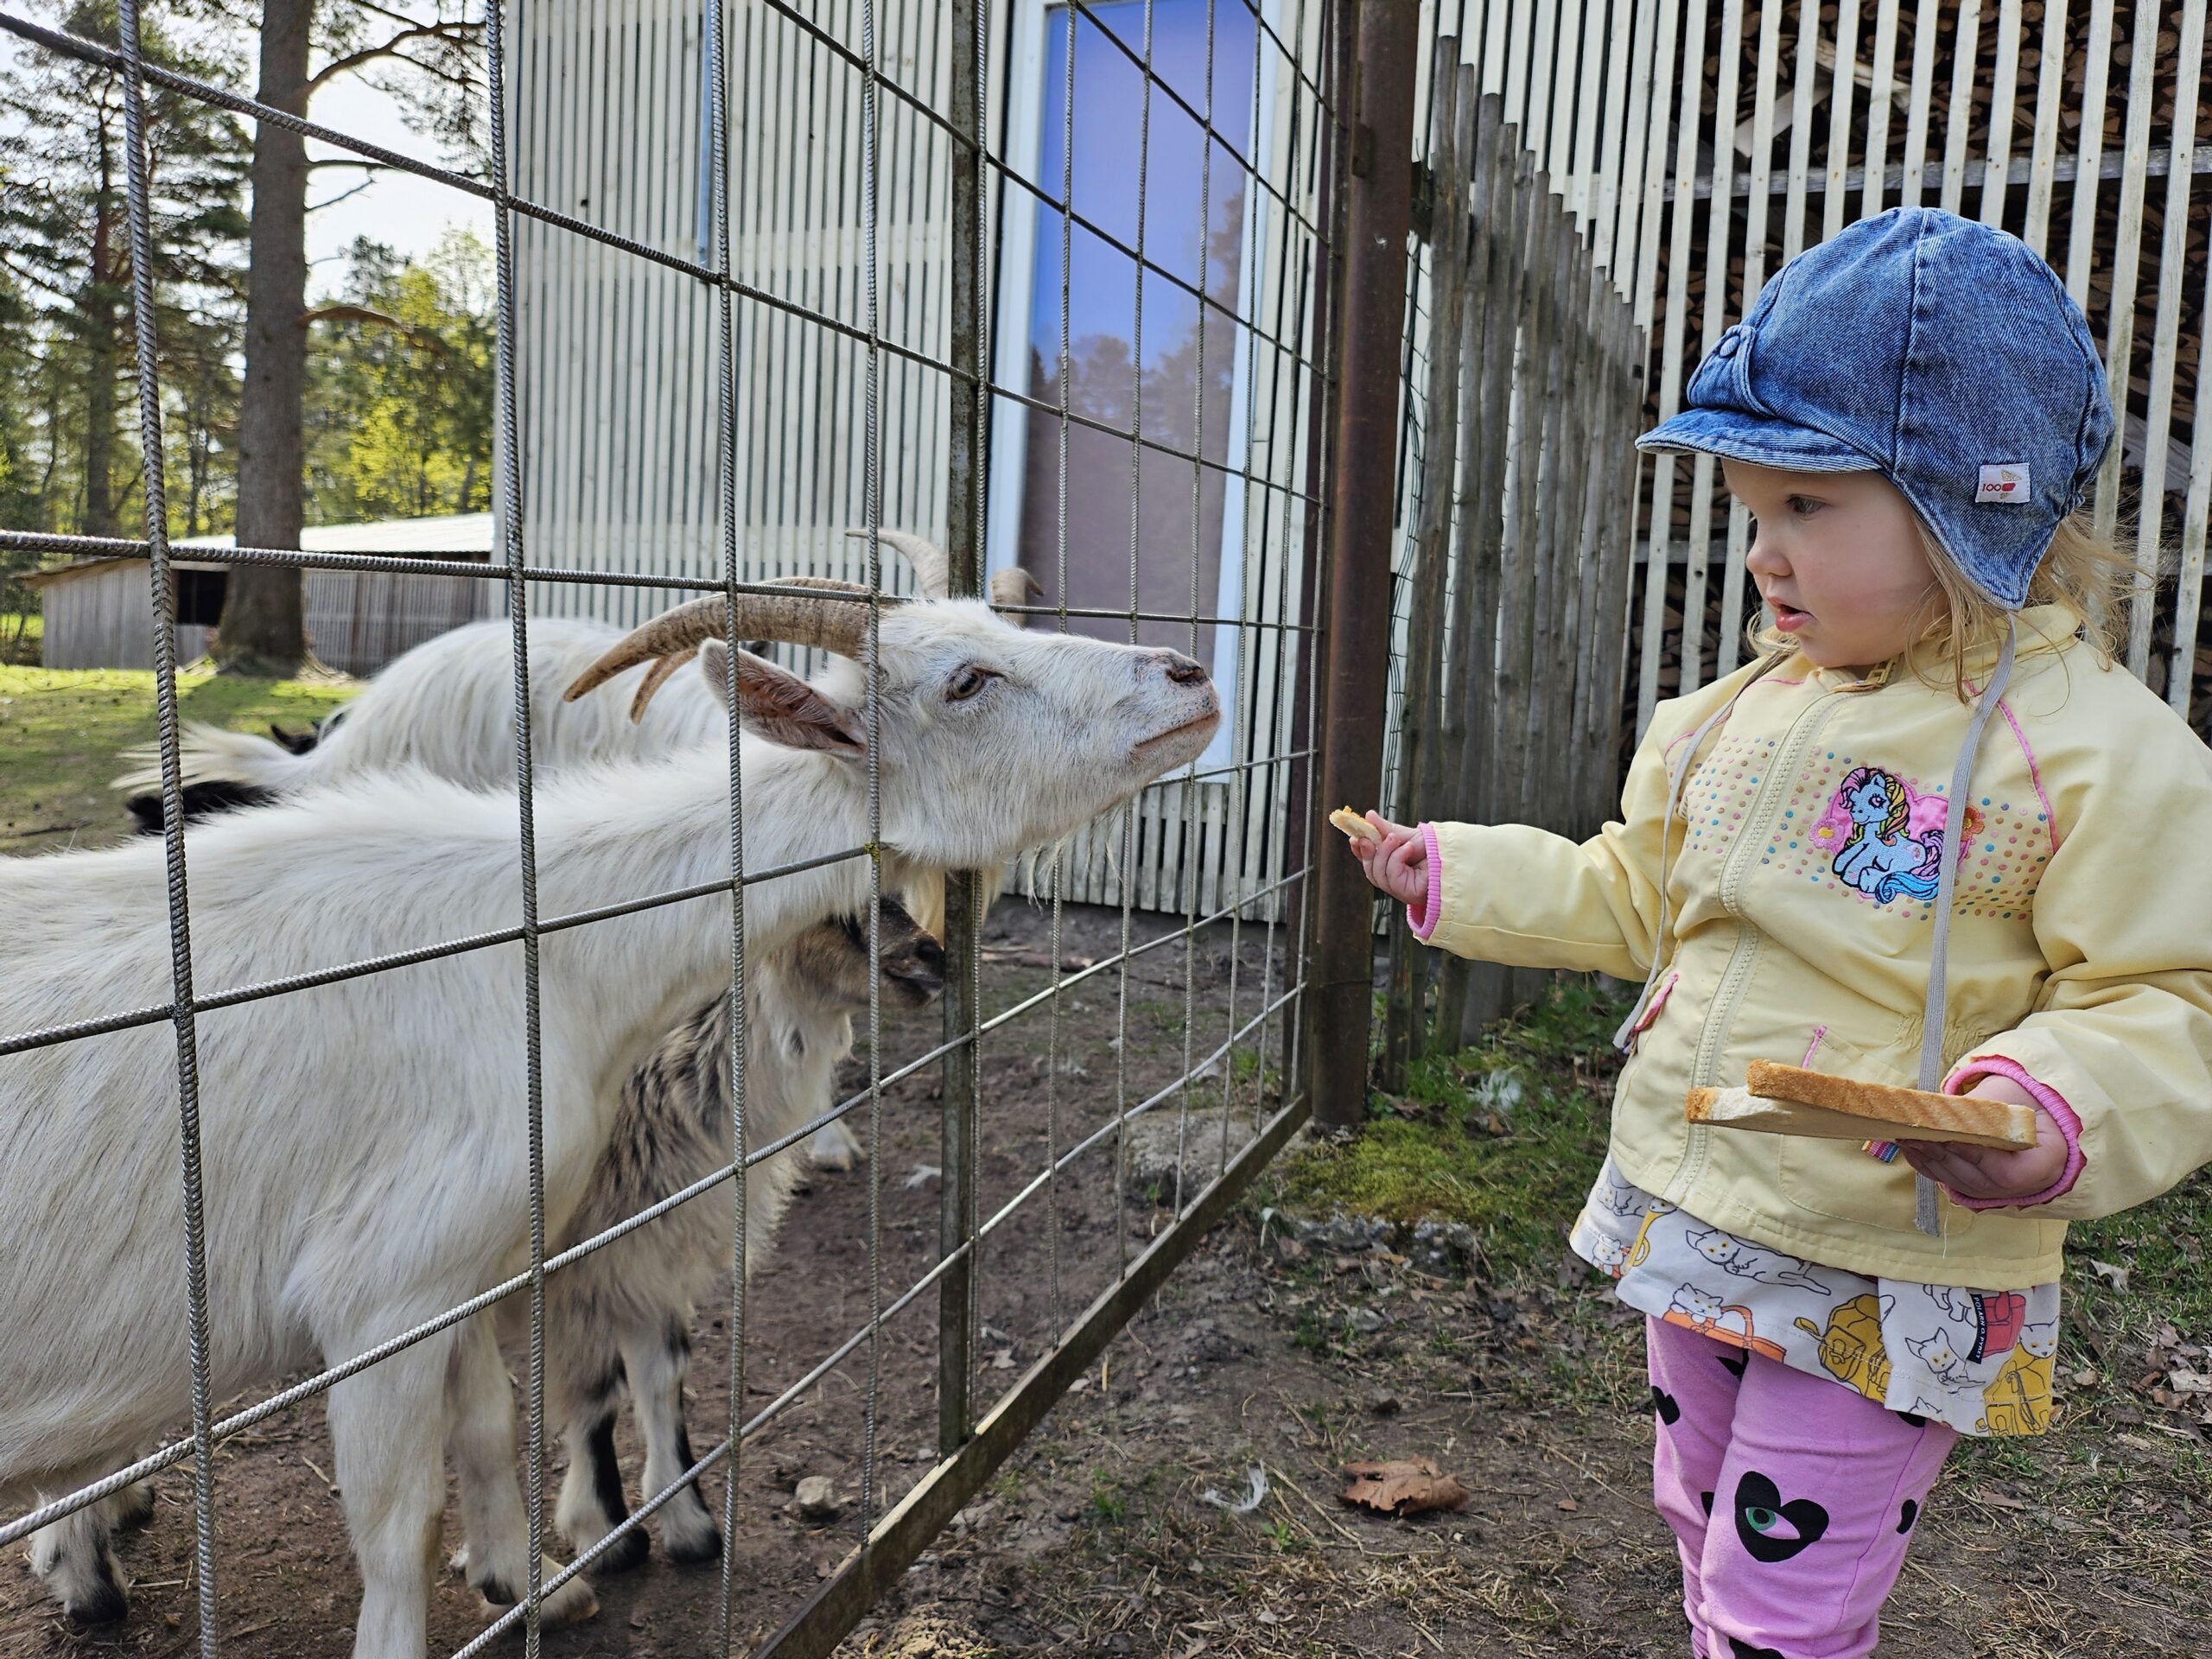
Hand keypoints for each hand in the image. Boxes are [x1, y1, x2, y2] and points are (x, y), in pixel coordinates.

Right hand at [1349, 813, 1427, 908]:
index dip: (1360, 852)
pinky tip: (1409, 849)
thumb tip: (1368, 815)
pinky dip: (1396, 859)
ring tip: (1397, 839)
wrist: (1458, 853)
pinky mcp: (1409, 894)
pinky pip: (1391, 877)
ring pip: (1377, 874)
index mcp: (1394, 868)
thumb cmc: (1436, 848)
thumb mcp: (1407, 835)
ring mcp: (1402, 890)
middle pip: (1370, 871)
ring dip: (1384, 853)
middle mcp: (1396, 882)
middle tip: (1367, 836)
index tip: (1353, 838)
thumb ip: (1386, 829)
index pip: (1370, 863)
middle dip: (1367, 853)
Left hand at [1898, 1074, 2067, 1201]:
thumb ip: (1988, 1112)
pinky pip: (1948, 1180)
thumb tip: (1947, 1110)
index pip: (2006, 1170)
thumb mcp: (2016, 1103)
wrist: (2037, 1123)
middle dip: (1941, 1155)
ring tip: (1905, 1137)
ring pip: (1957, 1181)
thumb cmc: (2027, 1108)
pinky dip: (1927, 1165)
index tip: (1949, 1139)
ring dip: (1929, 1160)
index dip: (1975, 1156)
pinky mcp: (1975, 1189)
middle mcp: (2019, 1188)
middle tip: (1915, 1134)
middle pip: (1975, 1178)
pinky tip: (1908, 1148)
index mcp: (2042, 1166)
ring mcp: (1996, 1192)